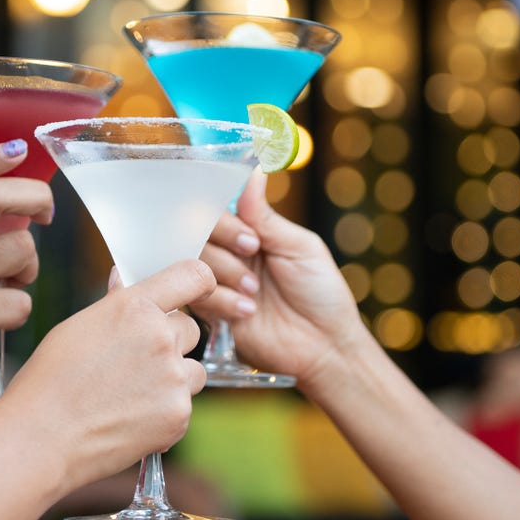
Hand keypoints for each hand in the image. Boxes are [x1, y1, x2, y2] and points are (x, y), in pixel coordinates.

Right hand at [0, 259, 213, 491]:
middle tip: (135, 362)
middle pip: (190, 328)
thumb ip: (115, 305)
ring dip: (173, 378)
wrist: (41, 437)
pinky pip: (183, 406)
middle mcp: (161, 337)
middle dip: (171, 341)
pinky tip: (129, 419)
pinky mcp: (179, 415)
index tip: (198, 291)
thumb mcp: (78, 328)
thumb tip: (125, 282)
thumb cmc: (49, 381)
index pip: (193, 276)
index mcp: (134, 307)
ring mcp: (173, 378)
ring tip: (130, 394)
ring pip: (193, 370)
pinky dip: (164, 412)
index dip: (200, 282)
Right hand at [192, 169, 364, 390]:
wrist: (324, 346)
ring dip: (227, 274)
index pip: (218, 210)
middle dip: (225, 246)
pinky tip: (248, 311)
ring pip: (194, 262)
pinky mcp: (212, 312)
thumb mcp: (300, 247)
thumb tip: (254, 172)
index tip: (250, 237)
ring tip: (255, 292)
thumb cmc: (321, 293)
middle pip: (199, 232)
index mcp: (251, 233)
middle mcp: (230, 254)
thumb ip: (266, 217)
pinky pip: (198, 296)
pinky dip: (223, 301)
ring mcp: (218, 282)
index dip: (226, 220)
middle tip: (253, 257)